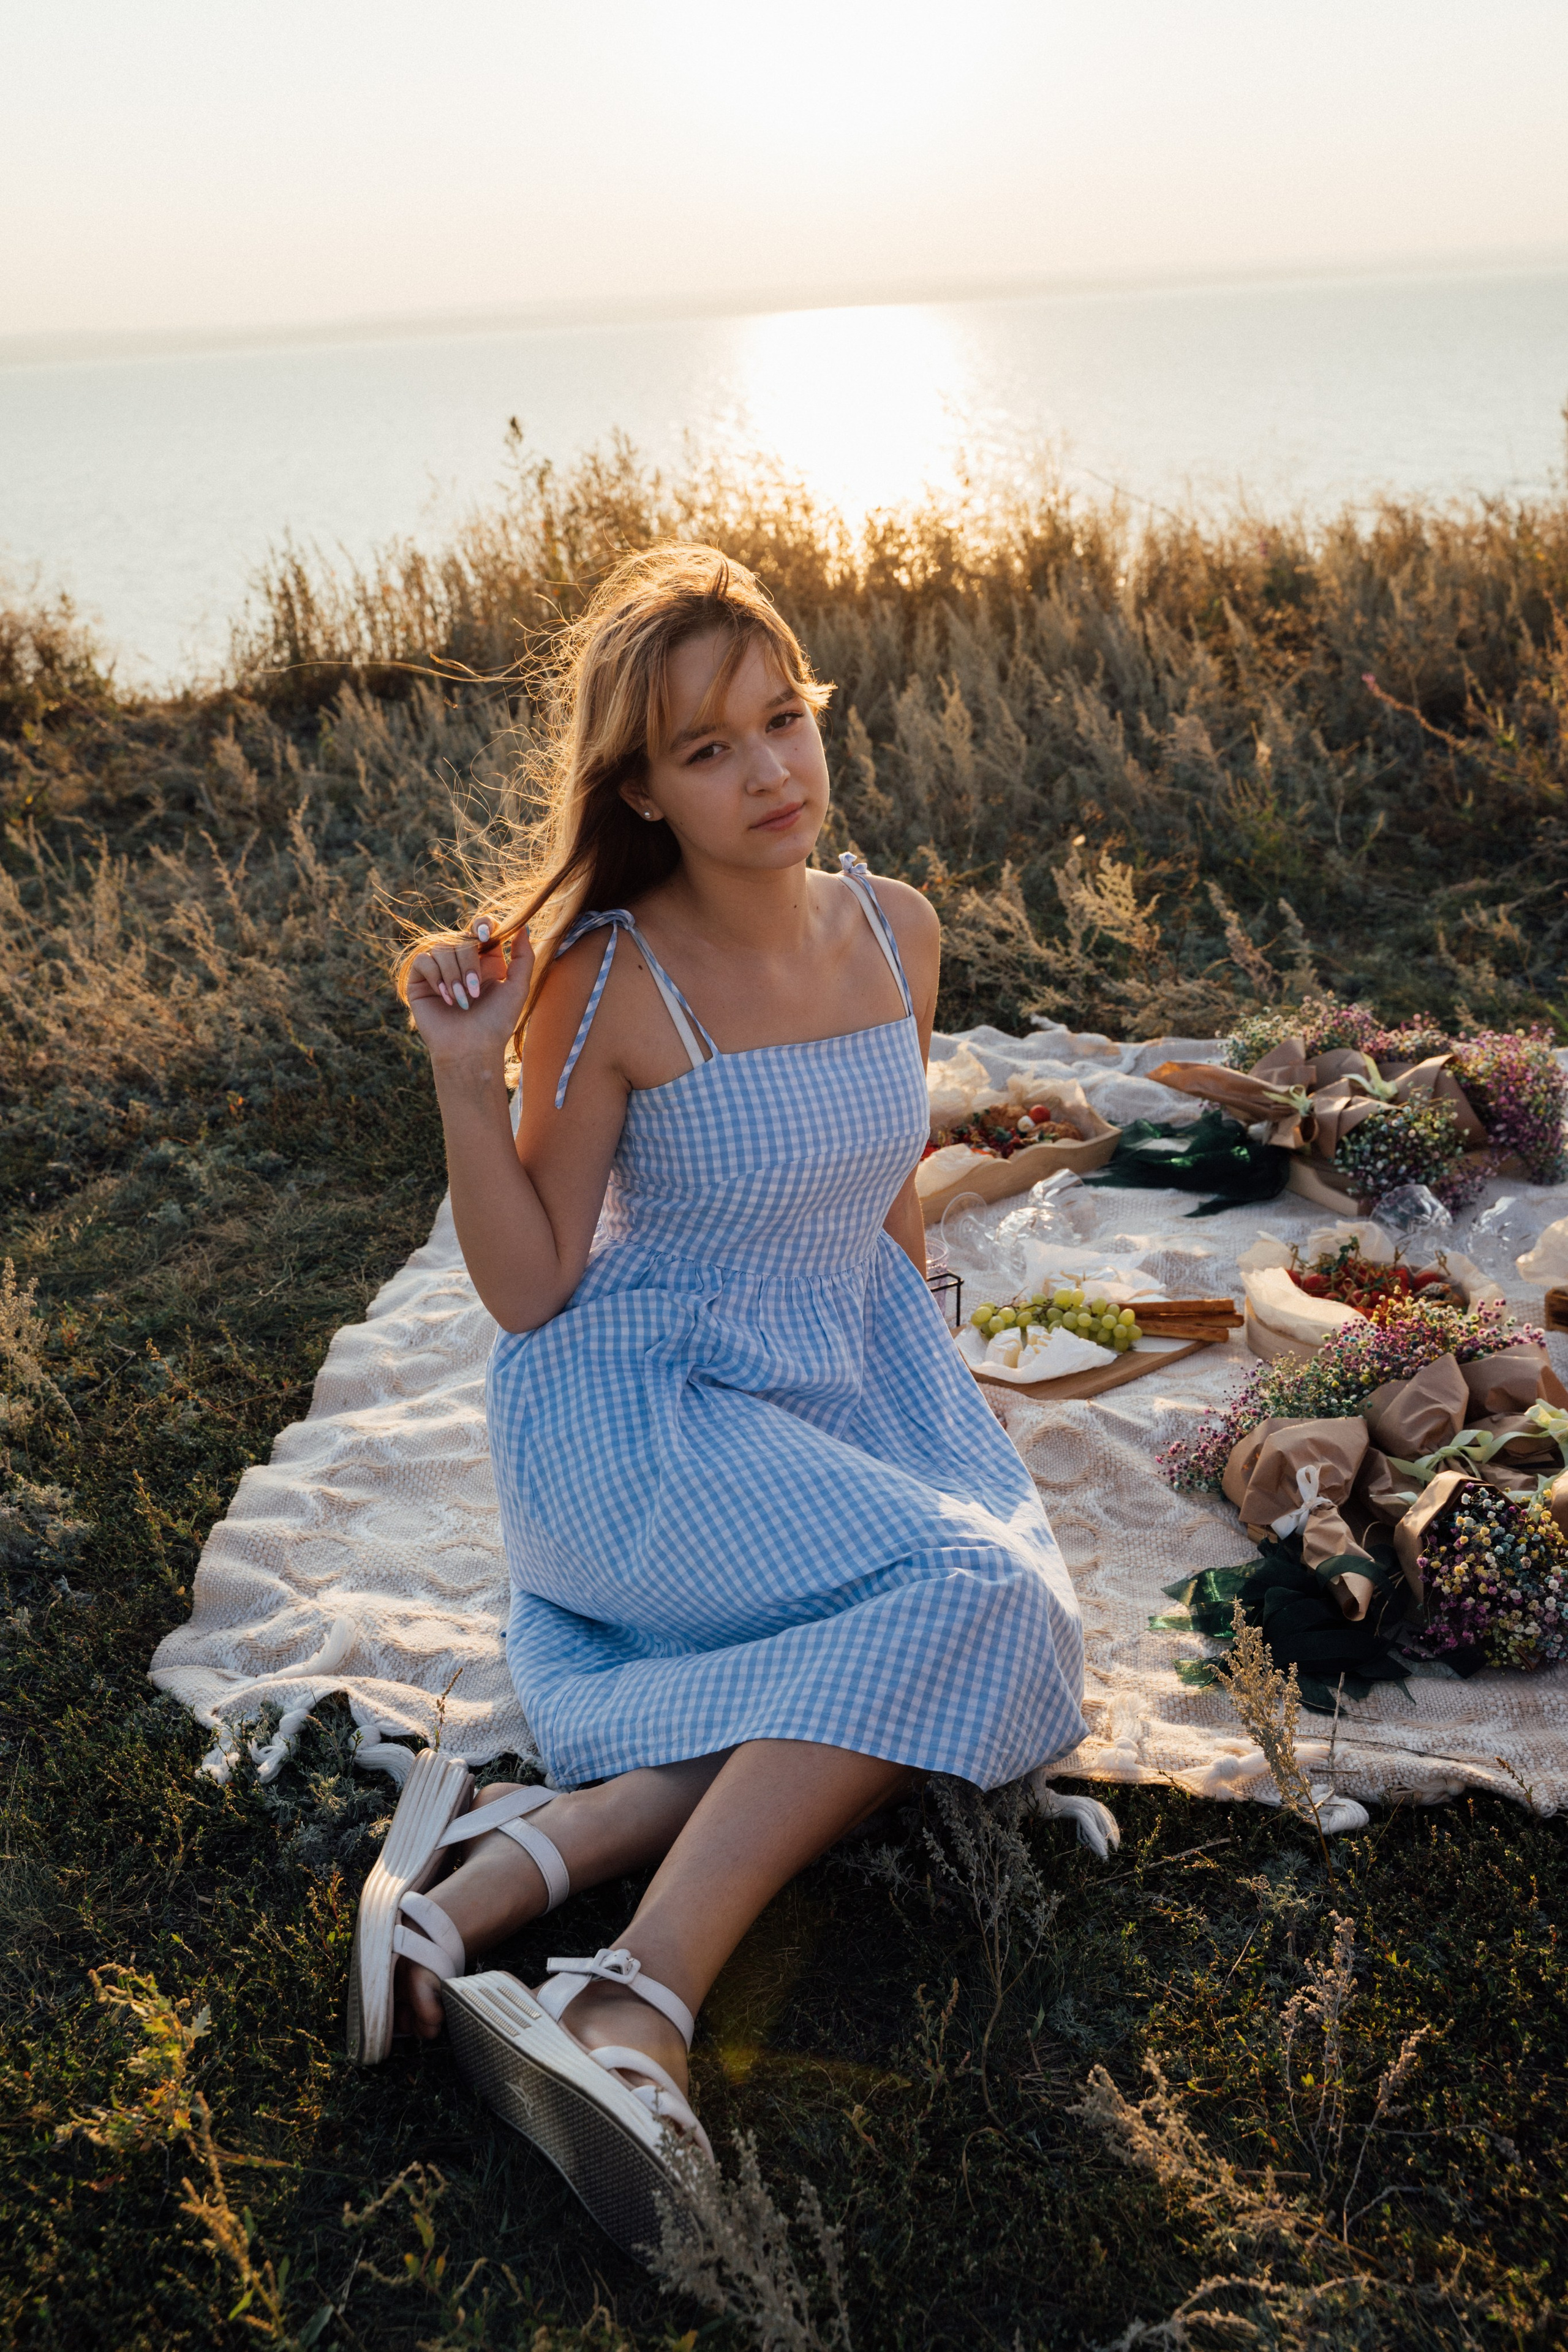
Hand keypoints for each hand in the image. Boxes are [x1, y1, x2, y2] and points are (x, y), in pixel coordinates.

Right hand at [407, 919, 533, 1059]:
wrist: (471, 1049)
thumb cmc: (496, 1023)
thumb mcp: (517, 988)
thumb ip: (524, 957)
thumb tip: (524, 927)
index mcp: (485, 960)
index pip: (481, 928)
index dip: (482, 926)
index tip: (486, 938)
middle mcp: (462, 961)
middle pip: (462, 939)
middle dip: (470, 964)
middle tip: (475, 991)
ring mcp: (440, 969)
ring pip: (442, 948)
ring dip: (454, 975)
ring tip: (462, 1001)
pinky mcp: (420, 980)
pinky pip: (424, 961)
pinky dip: (436, 977)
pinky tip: (445, 997)